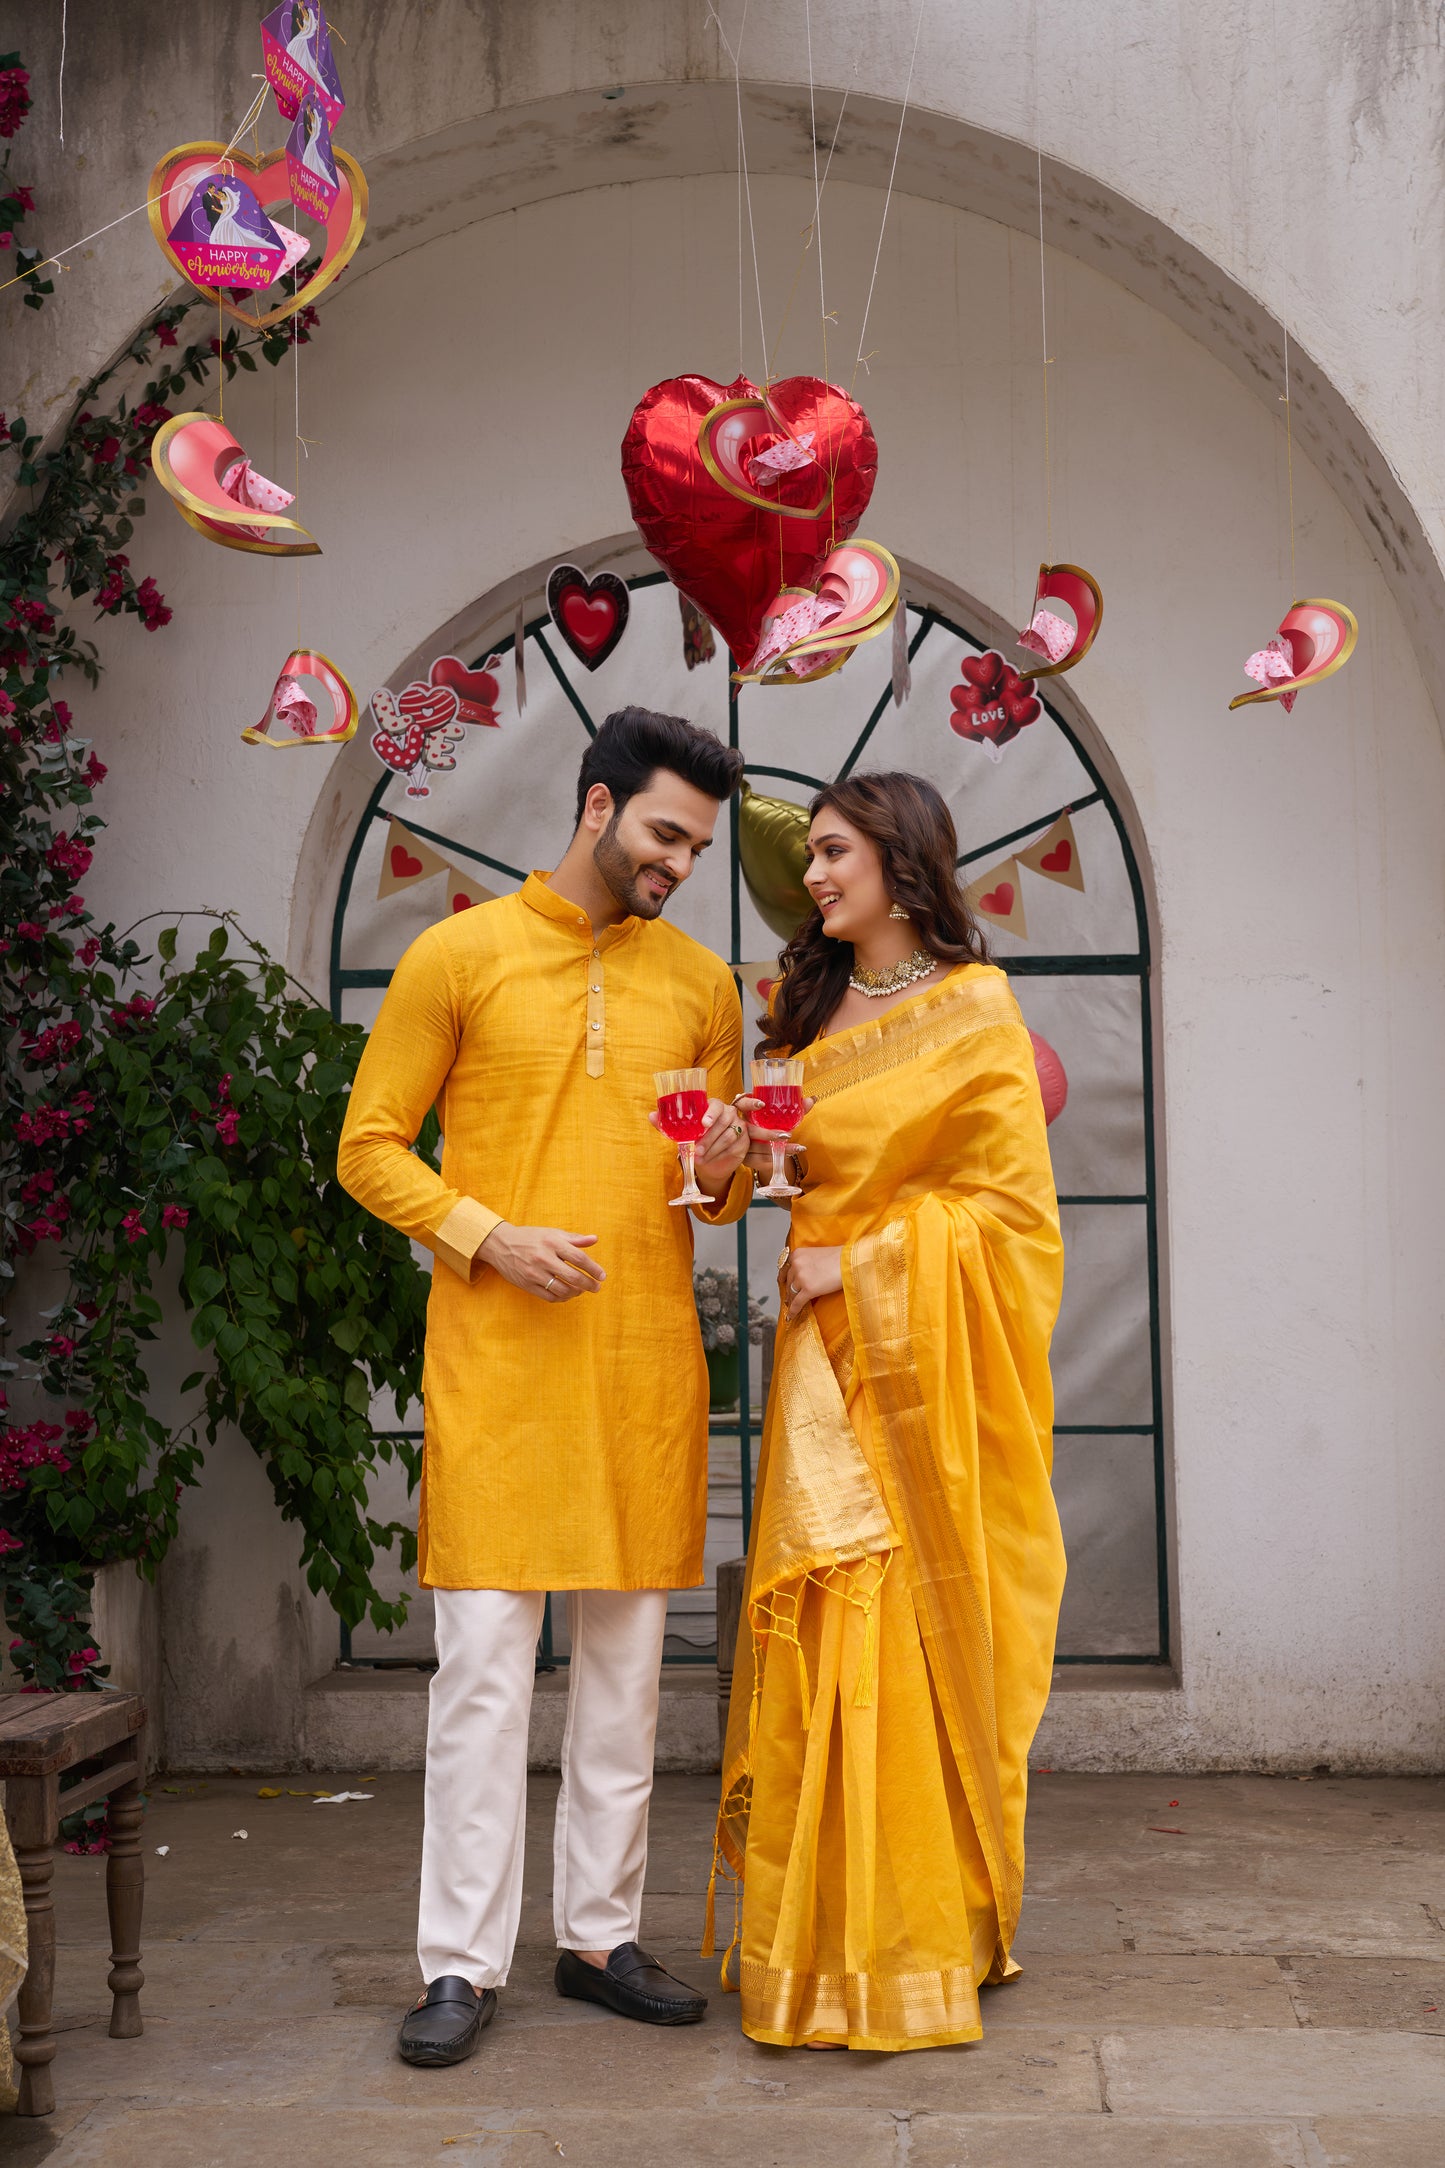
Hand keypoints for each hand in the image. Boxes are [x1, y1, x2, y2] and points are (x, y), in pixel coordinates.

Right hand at [479, 1222, 603, 1301]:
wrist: (501, 1244)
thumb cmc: (530, 1237)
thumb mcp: (552, 1233)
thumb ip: (574, 1238)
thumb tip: (595, 1239)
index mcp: (552, 1242)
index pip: (579, 1258)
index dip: (593, 1269)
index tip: (602, 1276)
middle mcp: (543, 1258)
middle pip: (573, 1277)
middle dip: (589, 1284)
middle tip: (596, 1287)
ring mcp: (534, 1273)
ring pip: (562, 1290)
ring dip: (576, 1292)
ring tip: (581, 1290)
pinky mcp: (527, 1285)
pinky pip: (549, 1297)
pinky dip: (562, 1298)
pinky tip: (567, 1294)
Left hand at [648, 1095, 757, 1199]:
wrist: (709, 1160)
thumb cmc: (696, 1140)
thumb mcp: (680, 1132)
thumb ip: (667, 1124)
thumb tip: (652, 1115)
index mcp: (714, 1106)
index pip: (715, 1105)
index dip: (711, 1113)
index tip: (704, 1123)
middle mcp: (729, 1113)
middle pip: (722, 1122)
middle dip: (708, 1137)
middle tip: (696, 1149)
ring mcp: (738, 1126)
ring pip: (727, 1136)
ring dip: (712, 1148)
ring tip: (700, 1157)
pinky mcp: (743, 1141)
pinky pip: (733, 1146)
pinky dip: (720, 1154)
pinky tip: (709, 1159)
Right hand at [743, 1095, 814, 1180]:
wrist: (758, 1146)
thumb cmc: (768, 1125)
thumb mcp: (779, 1116)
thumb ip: (795, 1108)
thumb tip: (811, 1099)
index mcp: (744, 1111)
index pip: (741, 1103)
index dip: (750, 1103)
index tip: (762, 1104)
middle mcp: (739, 1127)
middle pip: (750, 1131)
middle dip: (768, 1134)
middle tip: (787, 1134)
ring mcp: (740, 1144)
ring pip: (757, 1148)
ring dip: (778, 1149)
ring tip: (797, 1148)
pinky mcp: (744, 1158)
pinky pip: (759, 1161)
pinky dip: (775, 1159)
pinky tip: (788, 1156)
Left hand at [781, 1244, 842, 1321]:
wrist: (850, 1262)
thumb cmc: (839, 1258)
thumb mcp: (817, 1254)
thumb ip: (806, 1262)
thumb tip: (804, 1275)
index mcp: (797, 1254)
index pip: (785, 1269)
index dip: (784, 1279)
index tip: (783, 1284)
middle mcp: (796, 1264)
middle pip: (788, 1282)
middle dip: (789, 1290)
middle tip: (789, 1298)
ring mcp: (801, 1278)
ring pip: (791, 1293)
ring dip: (791, 1301)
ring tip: (790, 1306)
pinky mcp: (808, 1290)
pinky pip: (796, 1303)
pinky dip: (793, 1311)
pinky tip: (791, 1316)